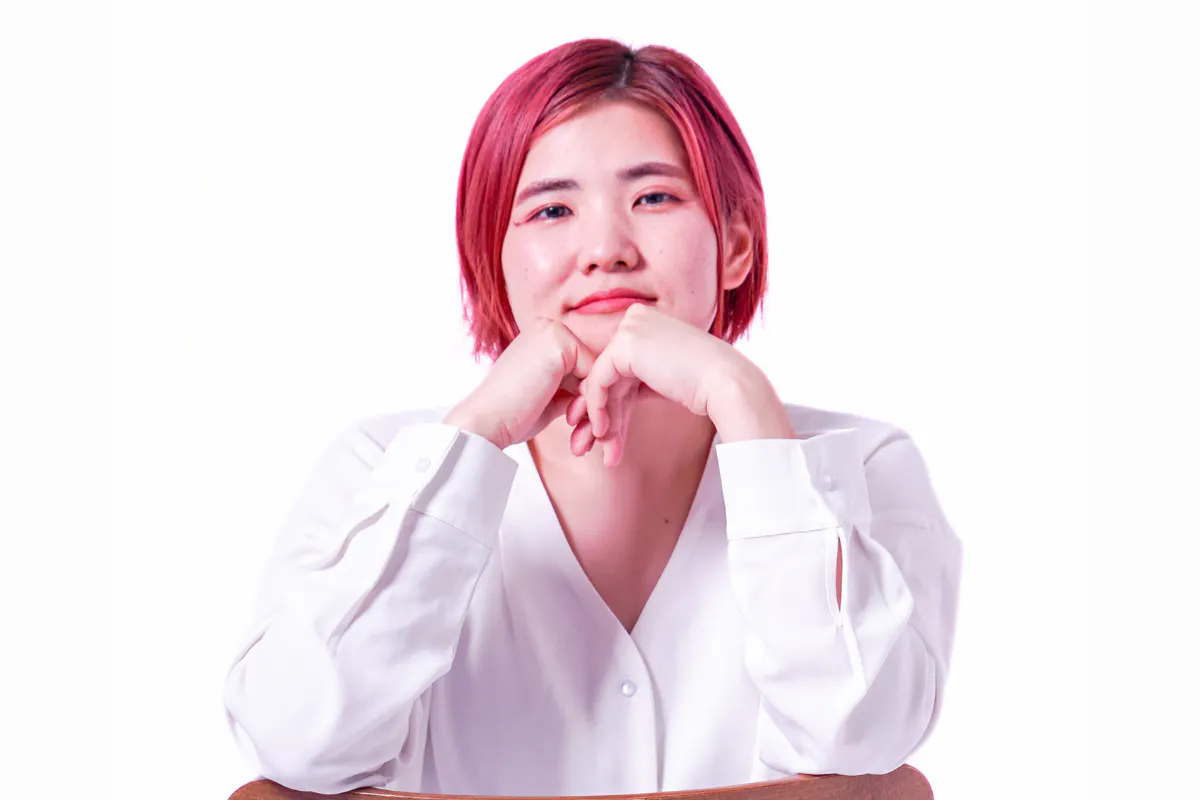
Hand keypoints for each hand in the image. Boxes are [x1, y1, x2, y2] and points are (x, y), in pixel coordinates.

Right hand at [444, 318, 597, 449]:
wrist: (485, 421)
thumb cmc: (513, 414)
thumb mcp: (548, 393)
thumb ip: (572, 384)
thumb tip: (601, 389)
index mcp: (542, 335)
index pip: (582, 364)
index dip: (582, 394)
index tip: (572, 418)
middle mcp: (548, 326)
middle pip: (591, 365)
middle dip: (588, 397)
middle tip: (573, 422)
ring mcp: (552, 331)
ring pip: (595, 370)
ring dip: (589, 401)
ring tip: (571, 422)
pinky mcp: (558, 342)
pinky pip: (593, 373)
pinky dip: (587, 399)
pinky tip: (568, 414)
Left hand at [565, 303, 750, 466]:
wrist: (725, 383)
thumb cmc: (702, 385)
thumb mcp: (661, 379)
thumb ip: (635, 383)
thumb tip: (606, 405)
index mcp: (646, 323)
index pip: (619, 368)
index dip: (613, 404)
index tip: (611, 435)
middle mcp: (635, 319)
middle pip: (609, 375)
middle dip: (604, 414)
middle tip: (601, 447)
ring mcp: (629, 329)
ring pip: (601, 381)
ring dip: (601, 418)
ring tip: (605, 450)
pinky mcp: (624, 345)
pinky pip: (598, 381)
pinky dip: (597, 408)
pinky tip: (604, 431)